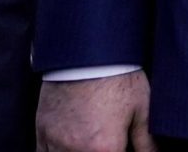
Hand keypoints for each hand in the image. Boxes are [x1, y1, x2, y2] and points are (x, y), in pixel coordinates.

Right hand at [37, 73, 152, 151]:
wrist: (86, 47)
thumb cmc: (118, 75)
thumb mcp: (141, 107)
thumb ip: (146, 142)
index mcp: (104, 149)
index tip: (120, 145)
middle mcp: (76, 150)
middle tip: (107, 140)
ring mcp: (55, 142)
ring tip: (89, 140)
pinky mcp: (42, 131)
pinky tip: (70, 144)